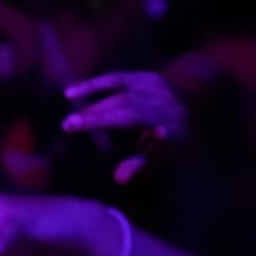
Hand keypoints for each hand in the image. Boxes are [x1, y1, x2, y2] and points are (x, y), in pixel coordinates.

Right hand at [63, 71, 187, 183]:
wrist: (187, 103)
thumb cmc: (167, 138)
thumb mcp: (161, 156)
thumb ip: (139, 166)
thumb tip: (118, 179)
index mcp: (178, 133)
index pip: (169, 138)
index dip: (165, 138)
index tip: (160, 134)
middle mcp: (170, 109)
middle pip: (133, 113)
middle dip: (100, 119)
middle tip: (68, 128)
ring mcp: (159, 90)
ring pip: (121, 98)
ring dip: (93, 109)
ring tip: (69, 121)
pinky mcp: (146, 76)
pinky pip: (115, 79)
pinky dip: (92, 86)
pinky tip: (70, 93)